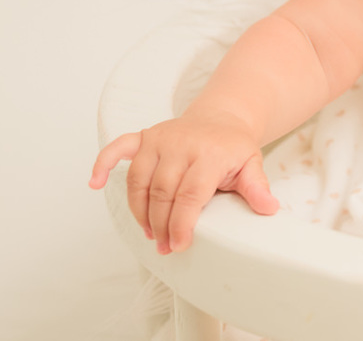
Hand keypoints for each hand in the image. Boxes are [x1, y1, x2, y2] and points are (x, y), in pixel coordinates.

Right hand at [89, 111, 278, 254]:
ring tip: (149, 232)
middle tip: (164, 246)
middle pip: (162, 192)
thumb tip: (269, 208)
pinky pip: (118, 147)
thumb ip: (257, 187)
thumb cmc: (233, 147)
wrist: (222, 117)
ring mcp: (160, 138)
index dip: (182, 224)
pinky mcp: (144, 136)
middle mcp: (181, 144)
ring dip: (139, 211)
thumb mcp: (252, 165)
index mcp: (208, 153)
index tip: (180, 245)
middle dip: (161, 224)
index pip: (189, 195)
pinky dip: (103, 163)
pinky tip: (93, 183)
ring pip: (139, 180)